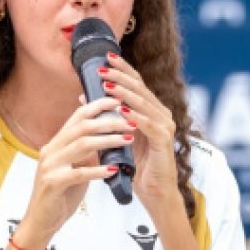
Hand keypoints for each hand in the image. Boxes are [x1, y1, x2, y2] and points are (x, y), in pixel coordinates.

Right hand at [17, 96, 132, 248]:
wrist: (40, 222)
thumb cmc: (60, 195)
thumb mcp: (74, 168)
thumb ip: (85, 153)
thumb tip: (107, 138)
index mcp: (56, 143)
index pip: (78, 116)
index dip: (98, 106)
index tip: (119, 101)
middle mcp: (51, 150)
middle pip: (82, 126)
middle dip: (108, 121)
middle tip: (129, 121)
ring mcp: (50, 166)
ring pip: (81, 145)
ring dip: (108, 140)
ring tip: (128, 139)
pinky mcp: (52, 183)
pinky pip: (78, 173)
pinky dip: (97, 170)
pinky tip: (113, 169)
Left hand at [95, 53, 181, 215]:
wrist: (154, 192)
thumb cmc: (137, 164)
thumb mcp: (117, 135)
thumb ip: (106, 115)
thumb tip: (84, 96)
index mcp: (151, 109)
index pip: (136, 83)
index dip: (122, 69)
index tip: (106, 57)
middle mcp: (161, 113)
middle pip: (140, 88)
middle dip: (120, 77)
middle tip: (102, 68)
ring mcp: (165, 126)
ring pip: (144, 104)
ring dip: (124, 94)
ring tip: (108, 86)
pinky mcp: (165, 141)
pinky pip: (149, 126)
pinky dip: (135, 117)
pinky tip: (122, 111)